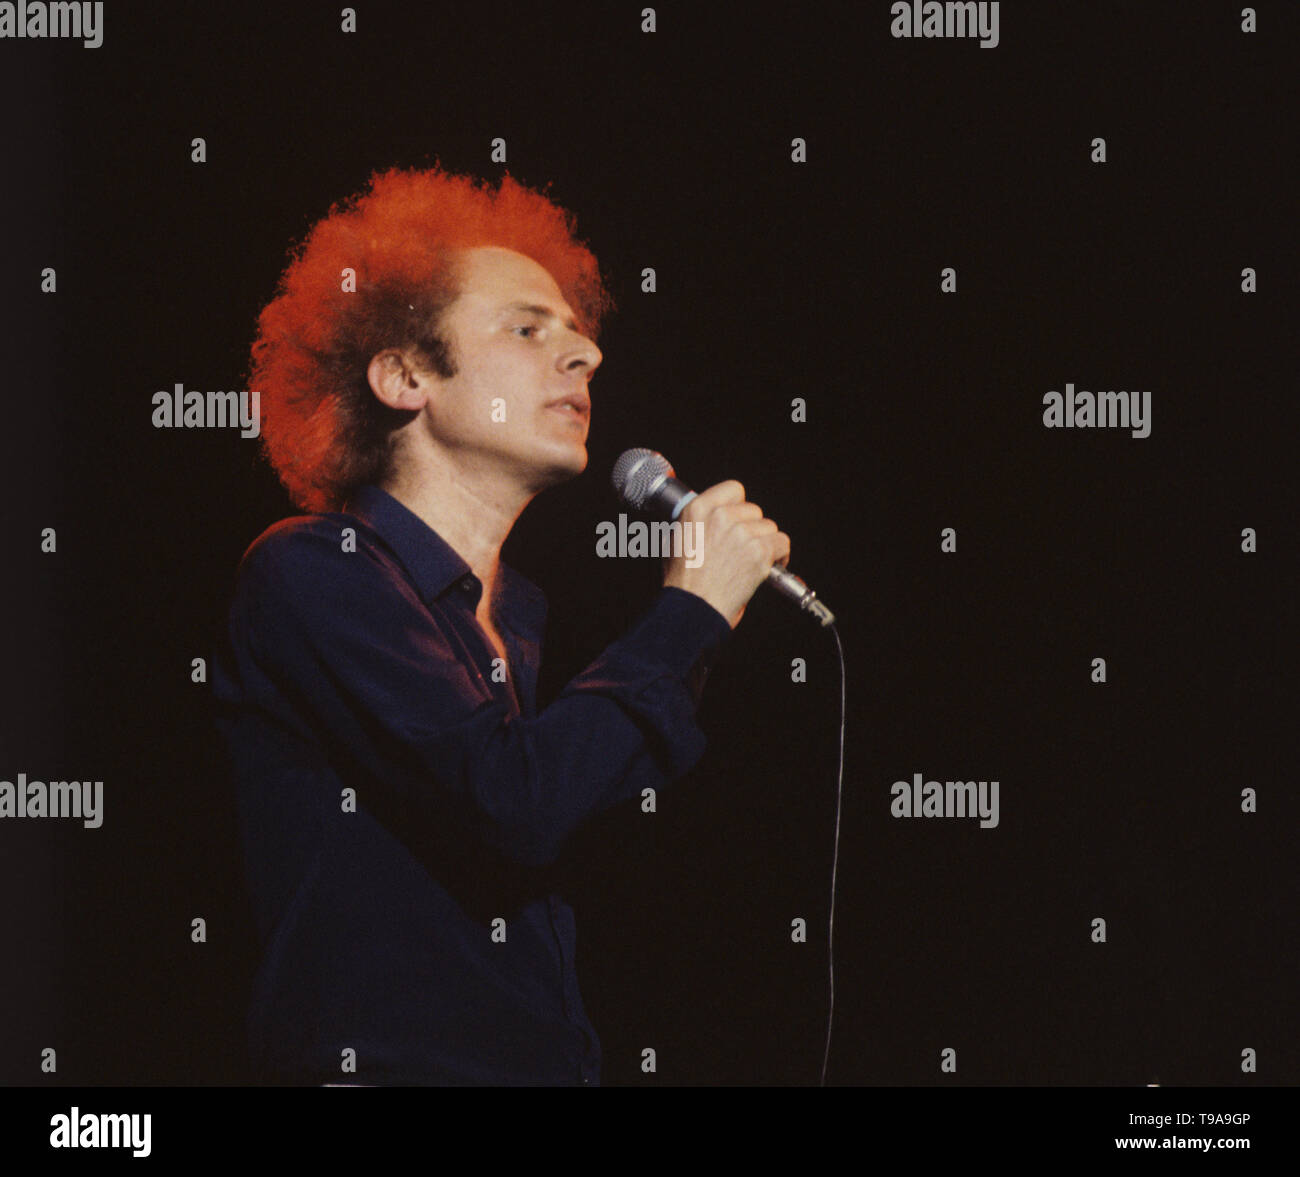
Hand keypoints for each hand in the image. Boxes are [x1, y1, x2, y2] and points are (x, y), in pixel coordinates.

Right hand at [662, 480, 790, 628]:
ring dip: (765, 543)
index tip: (739, 519)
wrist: (694, 608)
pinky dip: (780, 555)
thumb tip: (708, 520)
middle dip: (752, 529)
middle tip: (744, 548)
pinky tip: (769, 566)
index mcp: (698, 509)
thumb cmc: (683, 583)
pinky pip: (782, 543)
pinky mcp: (759, 551)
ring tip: (753, 560)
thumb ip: (695, 524)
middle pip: (754, 510)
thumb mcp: (675, 542)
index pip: (734, 489)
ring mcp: (741, 533)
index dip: (739, 506)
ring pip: (769, 527)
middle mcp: (720, 516)